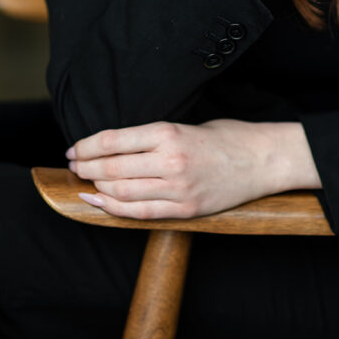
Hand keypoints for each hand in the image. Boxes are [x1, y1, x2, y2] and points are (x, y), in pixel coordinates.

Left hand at [67, 119, 296, 219]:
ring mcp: (178, 188)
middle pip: (112, 167)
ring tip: (85, 181)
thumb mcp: (189, 125)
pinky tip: (99, 202)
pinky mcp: (187, 209)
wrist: (264, 159)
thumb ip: (155, 138)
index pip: (114, 141)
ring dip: (97, 187)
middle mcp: (170, 160)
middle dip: (86, 166)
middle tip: (74, 164)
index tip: (74, 148)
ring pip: (121, 191)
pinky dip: (114, 208)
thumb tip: (117, 147)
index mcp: (170, 132)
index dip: (87, 145)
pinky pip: (141, 213)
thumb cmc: (227, 136)